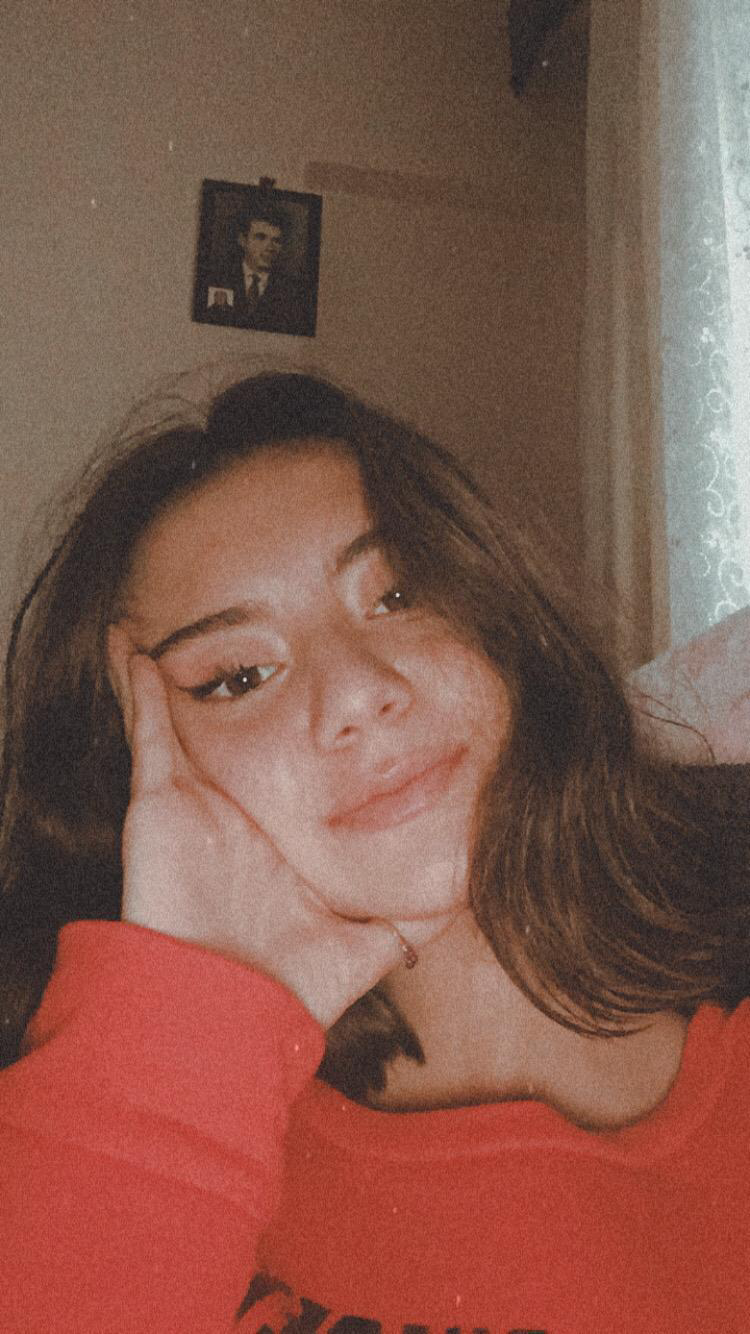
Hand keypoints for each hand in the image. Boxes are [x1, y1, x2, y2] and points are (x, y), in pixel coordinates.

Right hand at [107, 627, 454, 1027]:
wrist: (232, 1013)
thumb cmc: (291, 986)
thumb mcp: (367, 942)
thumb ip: (408, 920)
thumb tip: (464, 902)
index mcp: (278, 838)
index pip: (286, 768)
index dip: (292, 730)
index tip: (311, 685)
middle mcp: (235, 816)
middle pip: (232, 736)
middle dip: (231, 687)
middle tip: (236, 630)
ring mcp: (195, 807)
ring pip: (181, 724)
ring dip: (175, 677)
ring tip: (171, 626)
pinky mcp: (160, 805)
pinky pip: (147, 736)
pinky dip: (138, 693)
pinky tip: (134, 650)